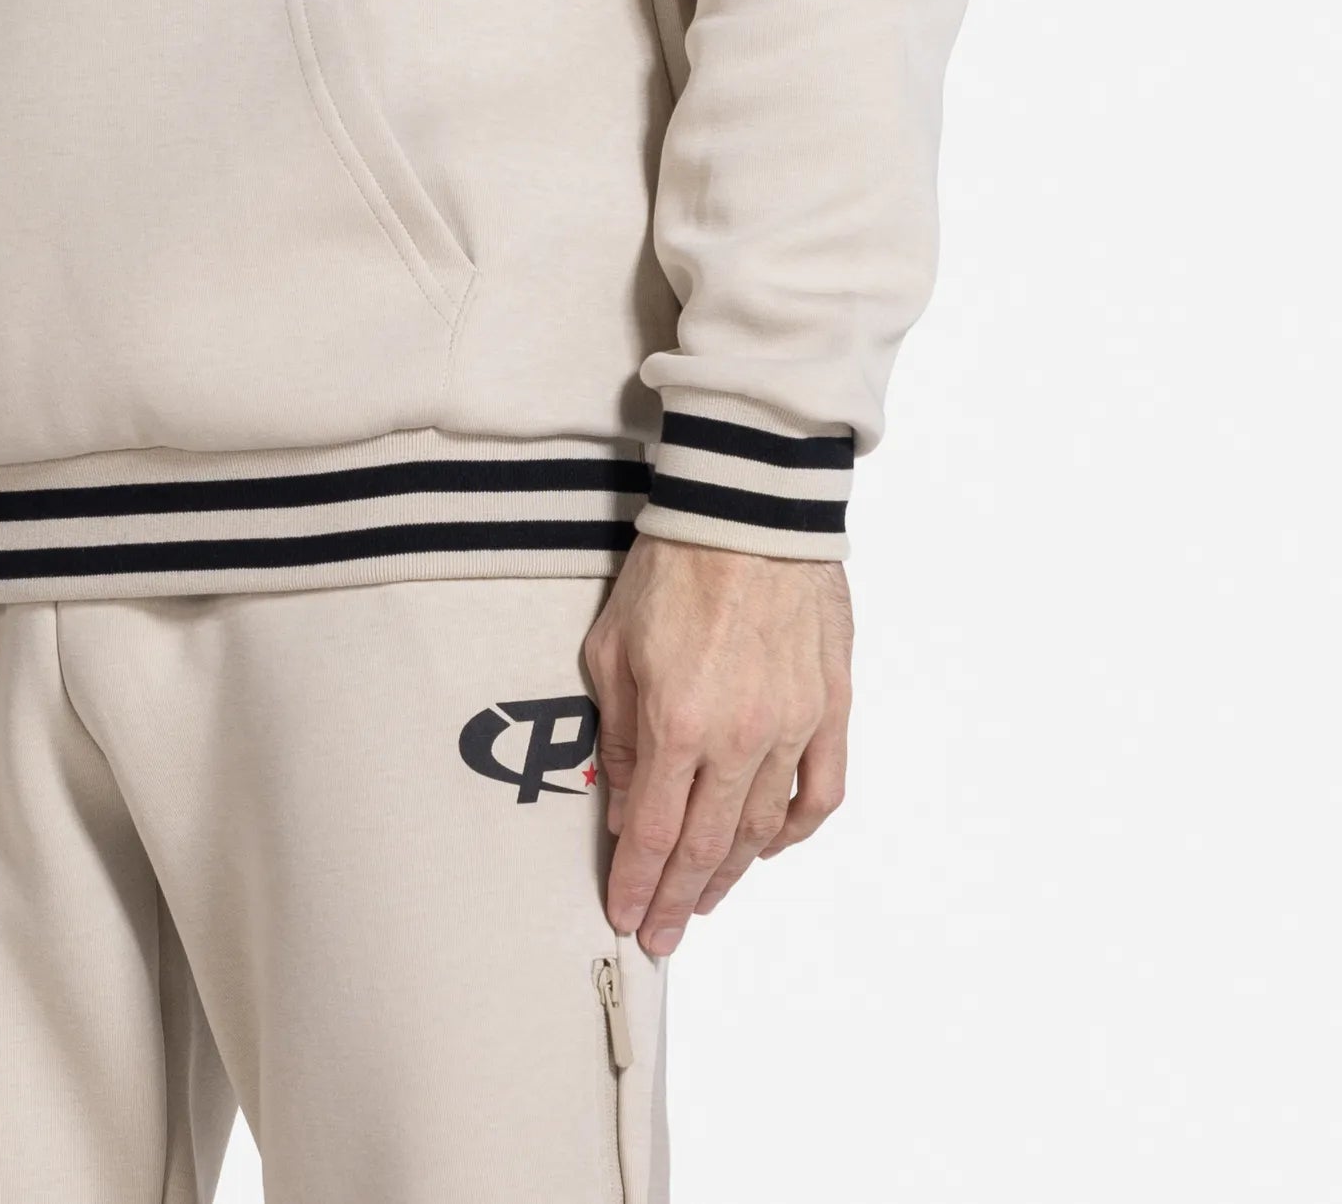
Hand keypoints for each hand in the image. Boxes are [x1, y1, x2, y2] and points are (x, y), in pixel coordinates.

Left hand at [581, 537, 851, 957]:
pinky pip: (821, 791)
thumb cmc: (674, 566)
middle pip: (708, 845)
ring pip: (762, 829)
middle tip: (662, 933)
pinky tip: (770, 846)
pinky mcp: (831, 707)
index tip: (627, 917)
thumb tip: (625, 805)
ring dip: (732, 873)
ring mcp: (793, 726)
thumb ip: (620, 735)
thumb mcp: (613, 646)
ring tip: (706, 900)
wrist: (749, 510)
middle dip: (680, 899)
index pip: (655, 832)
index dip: (638, 884)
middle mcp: (740, 737)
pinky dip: (795, 830)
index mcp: (680, 723)